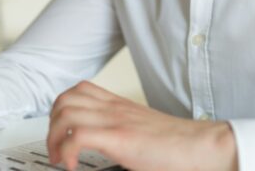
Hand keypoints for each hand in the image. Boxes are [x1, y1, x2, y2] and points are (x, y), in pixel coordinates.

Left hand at [47, 81, 237, 170]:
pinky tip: (74, 166)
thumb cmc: (179, 146)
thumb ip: (124, 132)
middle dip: (51, 125)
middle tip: (57, 148)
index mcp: (120, 106)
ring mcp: (116, 121)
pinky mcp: (120, 138)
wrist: (203, 147)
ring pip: (64, 113)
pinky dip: (66, 152)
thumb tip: (110, 149)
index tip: (62, 135)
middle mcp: (114, 108)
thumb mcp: (144, 131)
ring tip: (62, 158)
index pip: (79, 91)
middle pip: (64, 98)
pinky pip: (76, 136)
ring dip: (54, 138)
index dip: (61, 111)